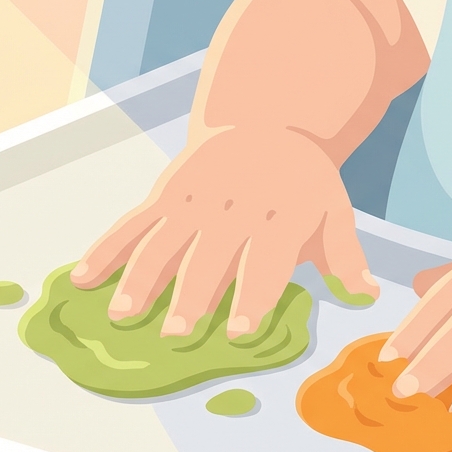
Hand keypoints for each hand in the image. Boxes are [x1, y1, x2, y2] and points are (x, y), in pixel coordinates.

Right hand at [71, 127, 378, 336]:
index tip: (239, 333)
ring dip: (140, 278)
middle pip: (210, 254)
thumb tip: (369, 295)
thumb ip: (346, 256)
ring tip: (122, 315)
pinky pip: (132, 221)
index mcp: (280, 213)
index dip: (253, 296)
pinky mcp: (165, 190)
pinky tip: (83, 277)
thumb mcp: (334, 210)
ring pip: (162, 239)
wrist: (268, 117)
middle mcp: (234, 204)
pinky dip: (106, 248)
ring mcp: (195, 196)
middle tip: (177, 334)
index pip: (266, 260)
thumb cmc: (303, 182)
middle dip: (192, 295)